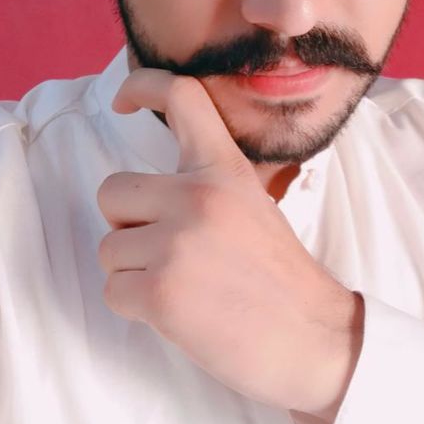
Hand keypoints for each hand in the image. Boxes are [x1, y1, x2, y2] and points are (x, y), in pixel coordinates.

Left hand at [96, 68, 362, 417]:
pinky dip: (135, 306)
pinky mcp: (161, 291)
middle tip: (165, 248)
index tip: (123, 101)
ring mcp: (178, 242)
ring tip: (183, 285)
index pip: (182, 97)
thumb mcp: (254, 205)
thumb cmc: (280, 277)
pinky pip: (112, 290)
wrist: (314, 337)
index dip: (142, 86)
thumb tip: (149, 196)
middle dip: (126, 224)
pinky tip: (177, 310)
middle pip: (112, 190)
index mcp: (225, 168)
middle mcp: (198, 195)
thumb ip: (208, 185)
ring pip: (108, 248)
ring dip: (134, 272)